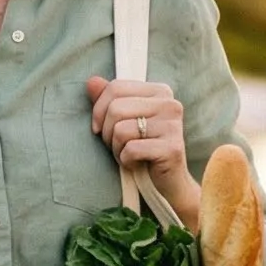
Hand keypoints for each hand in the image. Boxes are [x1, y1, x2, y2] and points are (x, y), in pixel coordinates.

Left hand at [86, 75, 200, 225]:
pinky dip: (126, 160)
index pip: (116, 87)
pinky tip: (136, 164)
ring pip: (121, 130)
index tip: (100, 129)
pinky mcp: (172, 148)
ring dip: (116, 148)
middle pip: (116, 108)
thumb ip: (108, 99)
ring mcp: (173, 125)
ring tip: (128, 154)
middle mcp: (170, 104)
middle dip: (107, 132)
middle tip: (117, 145)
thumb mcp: (122, 121)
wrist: (167, 184)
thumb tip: (91, 81)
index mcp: (159, 91)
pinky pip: (131, 149)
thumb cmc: (141, 149)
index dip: (99, 110)